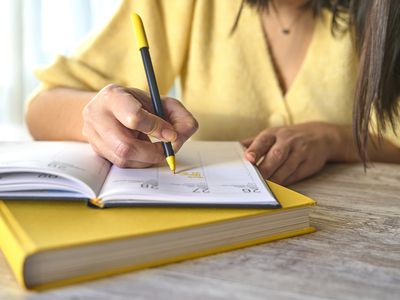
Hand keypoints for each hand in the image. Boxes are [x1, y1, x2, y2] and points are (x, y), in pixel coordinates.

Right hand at [82, 84, 197, 167]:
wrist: (106, 108)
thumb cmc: (136, 104)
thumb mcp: (159, 101)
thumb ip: (178, 115)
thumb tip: (183, 134)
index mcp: (113, 96)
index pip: (135, 118)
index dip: (157, 129)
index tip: (171, 134)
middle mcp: (97, 115)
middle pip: (126, 146)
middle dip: (153, 152)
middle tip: (167, 150)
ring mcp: (93, 135)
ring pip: (123, 159)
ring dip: (147, 158)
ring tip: (154, 147)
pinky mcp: (96, 151)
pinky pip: (121, 164)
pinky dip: (138, 161)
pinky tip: (143, 150)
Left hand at [241, 122, 340, 184]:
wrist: (320, 136)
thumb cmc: (288, 138)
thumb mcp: (272, 135)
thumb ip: (253, 143)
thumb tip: (233, 151)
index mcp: (274, 133)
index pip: (263, 141)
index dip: (255, 150)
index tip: (248, 159)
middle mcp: (288, 141)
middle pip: (276, 155)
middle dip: (265, 169)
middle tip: (255, 180)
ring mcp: (300, 152)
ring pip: (287, 167)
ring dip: (275, 179)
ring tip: (264, 188)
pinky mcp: (310, 163)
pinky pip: (296, 175)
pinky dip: (286, 182)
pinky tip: (277, 188)